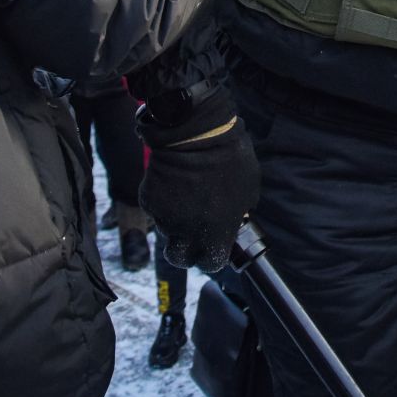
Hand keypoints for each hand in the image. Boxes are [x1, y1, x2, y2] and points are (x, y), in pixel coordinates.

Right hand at [138, 89, 258, 270]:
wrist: (196, 131)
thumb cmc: (228, 157)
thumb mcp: (248, 189)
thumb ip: (238, 212)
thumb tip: (235, 219)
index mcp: (216, 233)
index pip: (210, 264)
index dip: (210, 257)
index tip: (211, 248)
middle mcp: (188, 232)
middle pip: (179, 258)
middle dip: (184, 250)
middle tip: (191, 235)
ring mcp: (165, 218)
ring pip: (167, 231)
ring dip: (175, 220)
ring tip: (188, 193)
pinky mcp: (149, 201)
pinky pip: (156, 209)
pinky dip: (164, 200)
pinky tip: (175, 181)